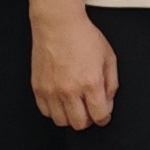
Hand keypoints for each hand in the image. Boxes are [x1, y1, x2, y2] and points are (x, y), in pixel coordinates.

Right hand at [31, 11, 118, 130]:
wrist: (58, 25)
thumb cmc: (84, 37)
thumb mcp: (108, 58)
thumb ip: (111, 84)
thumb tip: (108, 103)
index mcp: (90, 82)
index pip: (99, 115)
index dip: (104, 118)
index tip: (104, 115)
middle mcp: (70, 90)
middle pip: (80, 124)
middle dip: (88, 120)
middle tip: (90, 110)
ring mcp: (51, 91)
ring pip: (61, 121)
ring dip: (71, 117)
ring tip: (75, 105)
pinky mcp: (38, 88)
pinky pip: (46, 112)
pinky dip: (55, 110)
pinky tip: (62, 100)